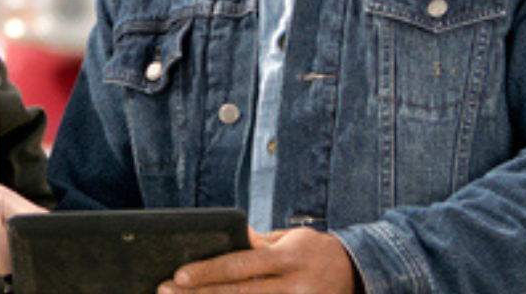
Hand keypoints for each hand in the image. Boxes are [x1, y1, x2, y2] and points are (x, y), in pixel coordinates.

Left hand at [158, 228, 358, 293]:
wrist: (359, 273)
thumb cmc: (315, 252)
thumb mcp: (290, 239)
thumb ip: (258, 243)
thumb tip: (230, 236)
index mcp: (288, 257)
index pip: (239, 265)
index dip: (207, 271)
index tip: (178, 276)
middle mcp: (293, 285)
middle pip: (238, 293)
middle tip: (165, 292)